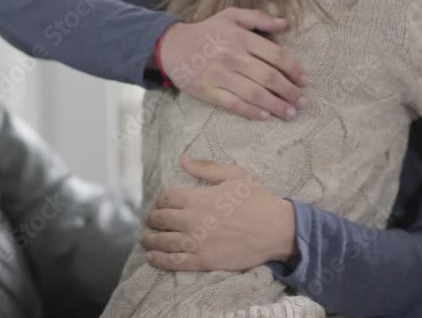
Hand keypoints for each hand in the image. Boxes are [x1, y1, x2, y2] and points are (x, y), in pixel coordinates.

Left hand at [140, 156, 297, 271]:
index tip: (160, 204)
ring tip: (145, 240)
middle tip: (150, 221)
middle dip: (152, 219)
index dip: (160, 201)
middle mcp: (193, 220)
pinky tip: (152, 258)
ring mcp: (197, 242)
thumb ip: (206, 168)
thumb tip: (182, 159)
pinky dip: (160, 260)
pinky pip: (175, 261)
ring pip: (163, 242)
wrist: (276, 229)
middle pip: (161, 220)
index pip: (167, 199)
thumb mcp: (235, 175)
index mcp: (198, 197)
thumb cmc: (257, 199)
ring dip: (150, 240)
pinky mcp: (204, 260)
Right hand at [156, 7, 308, 120]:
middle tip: (302, 102)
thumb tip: (285, 23)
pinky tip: (264, 116)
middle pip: (268, 77)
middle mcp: (232, 56)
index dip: (293, 69)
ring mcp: (220, 75)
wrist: (171, 46)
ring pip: (254, 93)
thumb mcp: (231, 16)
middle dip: (289, 91)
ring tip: (290, 114)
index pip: (275, 55)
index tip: (304, 80)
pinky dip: (250, 111)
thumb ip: (258, 18)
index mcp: (241, 37)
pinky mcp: (208, 91)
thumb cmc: (206, 31)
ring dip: (276, 105)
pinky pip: (233, 104)